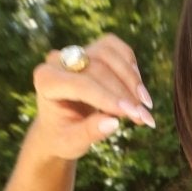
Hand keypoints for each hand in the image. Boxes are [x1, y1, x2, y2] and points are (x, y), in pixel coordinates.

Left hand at [29, 32, 155, 160]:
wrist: (60, 127)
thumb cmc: (63, 136)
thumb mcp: (73, 143)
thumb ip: (90, 133)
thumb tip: (113, 123)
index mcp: (46, 81)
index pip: (81, 84)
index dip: (109, 97)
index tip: (133, 114)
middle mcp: (57, 61)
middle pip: (98, 67)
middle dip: (124, 92)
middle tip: (143, 116)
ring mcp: (74, 53)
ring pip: (108, 52)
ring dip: (131, 78)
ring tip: (145, 105)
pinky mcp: (91, 50)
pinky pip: (115, 47)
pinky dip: (130, 66)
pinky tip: (139, 90)